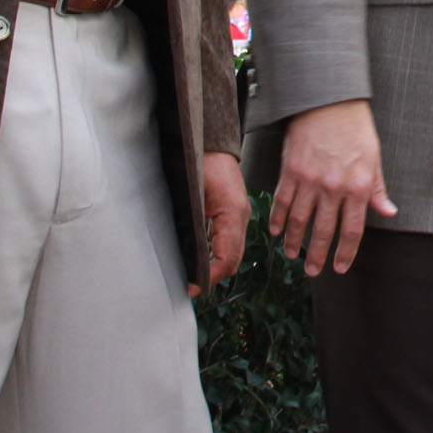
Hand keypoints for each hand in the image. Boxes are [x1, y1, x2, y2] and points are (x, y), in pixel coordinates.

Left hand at [190, 151, 249, 295]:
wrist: (208, 143)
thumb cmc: (199, 163)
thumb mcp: (194, 199)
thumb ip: (196, 230)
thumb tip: (191, 260)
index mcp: (234, 214)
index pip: (227, 259)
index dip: (210, 277)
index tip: (193, 289)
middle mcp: (240, 217)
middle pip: (233, 260)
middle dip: (214, 276)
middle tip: (192, 288)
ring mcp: (239, 215)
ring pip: (232, 252)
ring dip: (216, 267)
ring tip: (195, 278)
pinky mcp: (232, 213)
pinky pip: (228, 241)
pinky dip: (217, 254)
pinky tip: (202, 259)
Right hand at [269, 99, 396, 276]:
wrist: (329, 101)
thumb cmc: (355, 128)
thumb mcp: (374, 159)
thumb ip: (377, 189)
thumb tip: (388, 212)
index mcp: (357, 187)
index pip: (352, 230)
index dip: (346, 252)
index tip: (340, 267)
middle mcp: (333, 188)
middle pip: (323, 231)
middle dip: (318, 255)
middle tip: (314, 270)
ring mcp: (309, 181)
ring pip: (298, 221)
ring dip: (294, 242)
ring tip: (292, 255)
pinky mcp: (290, 171)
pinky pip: (281, 202)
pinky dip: (277, 219)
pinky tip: (275, 231)